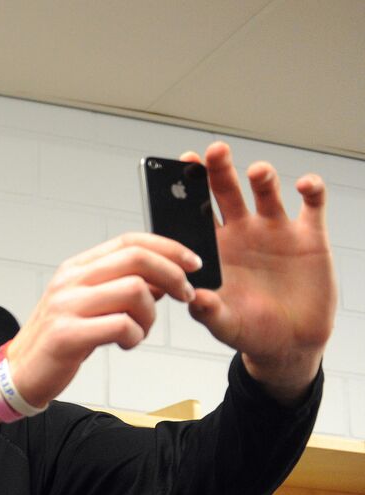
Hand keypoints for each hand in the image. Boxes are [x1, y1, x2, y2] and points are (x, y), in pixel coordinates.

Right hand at [0, 233, 200, 408]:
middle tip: (185, 295)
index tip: (192, 263)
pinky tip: (127, 343)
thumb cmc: (57, 339)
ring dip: (151, 314)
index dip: (168, 248)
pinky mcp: (68, 335)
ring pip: (134, 291)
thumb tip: (162, 278)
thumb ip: (119, 288)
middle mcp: (70, 282)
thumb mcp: (86, 305)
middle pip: (136, 259)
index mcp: (76, 269)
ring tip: (141, 330)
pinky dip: (136, 336)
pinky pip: (122, 326)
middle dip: (172, 276)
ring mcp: (67, 307)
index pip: (129, 241)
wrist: (19, 372)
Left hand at [180, 142, 334, 401]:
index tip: (181, 168)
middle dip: (218, 170)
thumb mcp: (225, 325)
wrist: (290, 342)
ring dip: (262, 177)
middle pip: (226, 192)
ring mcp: (275, 231)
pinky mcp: (309, 236)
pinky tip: (305, 185)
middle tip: (213, 151)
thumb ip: (208, 312)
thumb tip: (193, 298)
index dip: (187, 191)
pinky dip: (312, 189)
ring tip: (258, 173)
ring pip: (266, 191)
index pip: (195, 213)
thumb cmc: (250, 331)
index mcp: (214, 248)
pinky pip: (312, 204)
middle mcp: (242, 232)